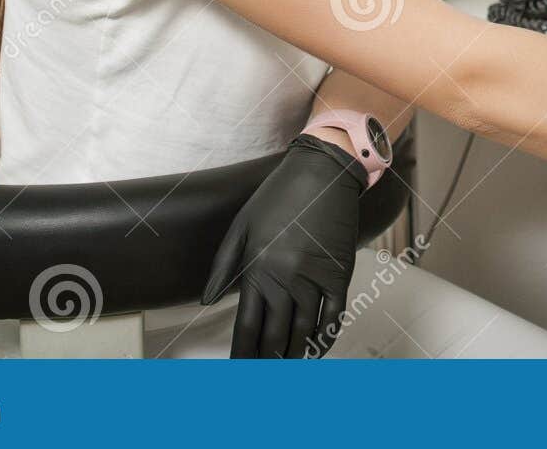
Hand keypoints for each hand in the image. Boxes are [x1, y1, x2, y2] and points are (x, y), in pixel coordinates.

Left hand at [201, 133, 366, 356]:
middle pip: (274, 337)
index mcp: (258, 268)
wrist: (323, 172)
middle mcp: (286, 279)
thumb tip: (206, 301)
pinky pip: (333, 318)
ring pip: (303, 333)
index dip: (242, 356)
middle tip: (261, 376)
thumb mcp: (241, 225)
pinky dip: (323, 341)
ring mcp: (315, 279)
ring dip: (292, 357)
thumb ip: (223, 265)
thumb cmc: (279, 194)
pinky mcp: (340, 275)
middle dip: (265, 362)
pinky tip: (314, 353)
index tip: (239, 370)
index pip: (247, 327)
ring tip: (283, 370)